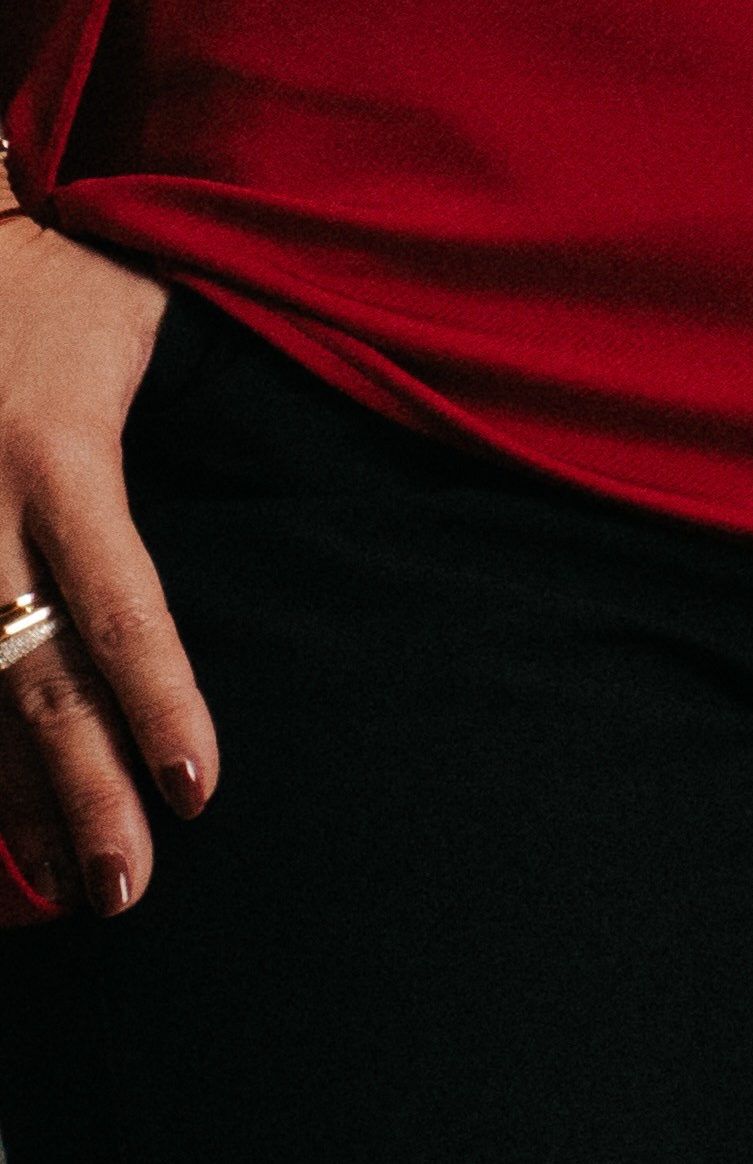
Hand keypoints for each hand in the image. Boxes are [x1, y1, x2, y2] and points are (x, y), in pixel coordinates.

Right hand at [0, 209, 213, 916]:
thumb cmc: (65, 271)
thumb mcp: (142, 322)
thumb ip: (197, 414)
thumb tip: (311, 483)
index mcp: (54, 448)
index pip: (115, 604)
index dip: (155, 703)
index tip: (198, 794)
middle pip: (24, 677)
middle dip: (76, 792)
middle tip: (130, 891)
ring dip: (6, 796)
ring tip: (65, 889)